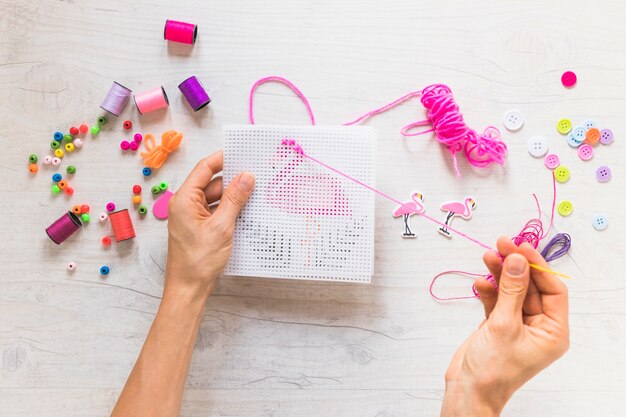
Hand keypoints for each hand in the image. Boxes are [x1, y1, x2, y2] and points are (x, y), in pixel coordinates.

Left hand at [164, 151, 254, 301]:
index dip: (223, 159)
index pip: (204, 169)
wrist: (189, 289)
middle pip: (212, 184)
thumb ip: (235, 199)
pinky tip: (245, 213)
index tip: (241, 154)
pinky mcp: (199, 228)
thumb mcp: (222, 226)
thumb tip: (246, 177)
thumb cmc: (198, 261)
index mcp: (184, 199)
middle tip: (256, 178)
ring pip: (216, 199)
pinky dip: (230, 211)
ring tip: (255, 197)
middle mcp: (185, 205)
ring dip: (233, 198)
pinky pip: (216, 212)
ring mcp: (192, 217)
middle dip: (233, 181)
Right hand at [441, 237, 568, 416]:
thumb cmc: (492, 369)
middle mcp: (538, 327)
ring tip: (486, 258)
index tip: (520, 247)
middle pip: (530, 287)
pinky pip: (497, 300)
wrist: (468, 390)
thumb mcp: (503, 324)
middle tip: (500, 244)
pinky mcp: (498, 326)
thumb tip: (517, 260)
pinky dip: (488, 291)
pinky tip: (479, 283)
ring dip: (499, 274)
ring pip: (511, 291)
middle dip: (514, 266)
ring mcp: (517, 326)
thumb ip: (511, 289)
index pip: (553, 290)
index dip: (537, 266)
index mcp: (553, 332)